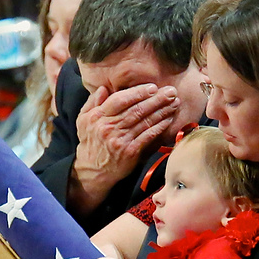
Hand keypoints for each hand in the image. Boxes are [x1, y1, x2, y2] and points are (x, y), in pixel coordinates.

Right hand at [70, 83, 179, 214]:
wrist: (92, 170)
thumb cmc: (90, 143)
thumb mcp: (83, 120)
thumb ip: (93, 102)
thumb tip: (104, 88)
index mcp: (98, 116)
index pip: (120, 99)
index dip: (137, 92)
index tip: (152, 87)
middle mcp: (109, 127)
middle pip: (136, 109)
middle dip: (156, 99)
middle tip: (171, 92)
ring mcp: (120, 140)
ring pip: (144, 121)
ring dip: (161, 111)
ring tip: (174, 103)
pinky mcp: (130, 152)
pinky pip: (147, 136)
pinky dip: (159, 127)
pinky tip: (168, 120)